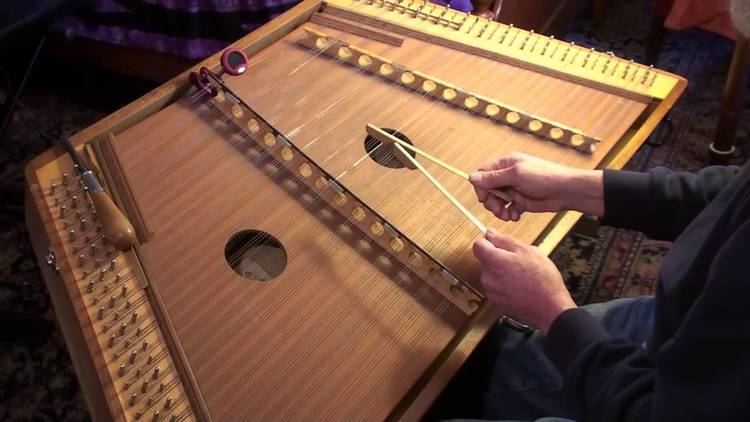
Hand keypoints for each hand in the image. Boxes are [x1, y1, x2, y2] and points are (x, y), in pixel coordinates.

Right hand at [469, 152, 603, 220]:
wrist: (566, 191)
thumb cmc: (545, 177)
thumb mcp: (516, 175)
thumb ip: (493, 178)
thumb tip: (472, 177)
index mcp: (505, 164)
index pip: (483, 174)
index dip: (481, 187)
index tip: (484, 198)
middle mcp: (508, 176)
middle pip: (487, 190)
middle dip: (490, 201)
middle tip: (498, 209)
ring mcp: (514, 189)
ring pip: (496, 201)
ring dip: (499, 210)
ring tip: (507, 215)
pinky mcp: (520, 201)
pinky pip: (506, 209)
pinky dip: (508, 214)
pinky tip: (515, 216)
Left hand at [473, 229, 575, 333]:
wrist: (550, 307)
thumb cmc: (542, 279)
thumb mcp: (528, 251)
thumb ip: (504, 240)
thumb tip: (490, 233)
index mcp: (493, 261)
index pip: (478, 245)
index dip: (488, 242)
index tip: (498, 243)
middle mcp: (488, 277)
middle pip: (485, 260)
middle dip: (498, 257)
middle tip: (518, 261)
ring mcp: (491, 291)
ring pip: (490, 274)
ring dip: (501, 272)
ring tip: (520, 275)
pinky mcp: (496, 302)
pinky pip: (495, 287)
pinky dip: (503, 285)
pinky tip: (519, 286)